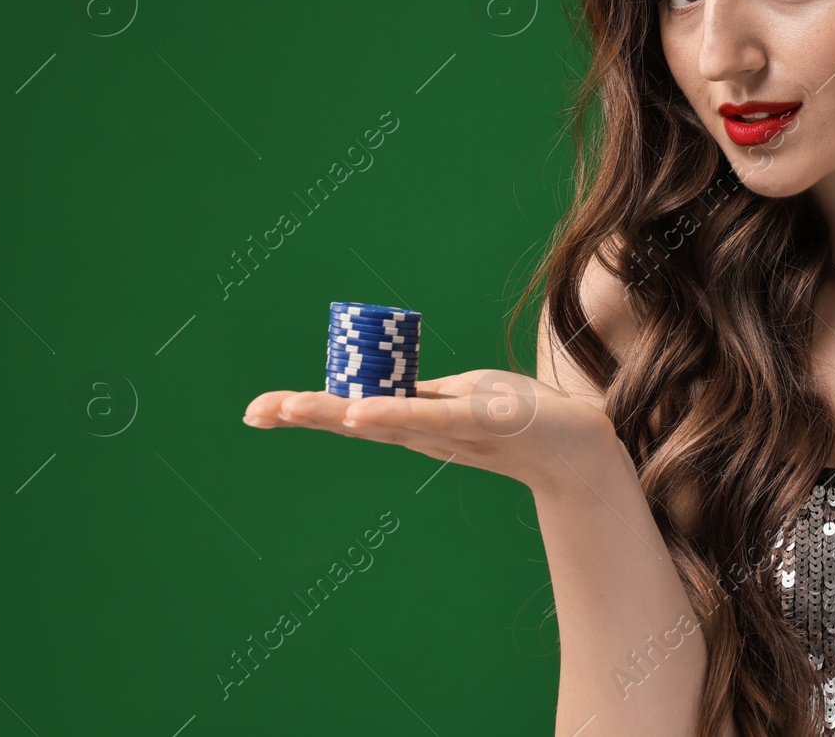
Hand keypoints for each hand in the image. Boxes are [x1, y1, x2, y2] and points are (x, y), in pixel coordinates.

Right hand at [242, 370, 619, 494]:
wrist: (579, 447)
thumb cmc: (522, 417)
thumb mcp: (464, 397)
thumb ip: (424, 397)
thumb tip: (386, 386)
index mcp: (418, 422)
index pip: (352, 412)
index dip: (307, 409)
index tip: (258, 409)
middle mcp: (425, 431)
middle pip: (354, 420)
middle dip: (303, 413)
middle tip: (254, 412)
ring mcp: (449, 428)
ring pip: (383, 419)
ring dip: (334, 412)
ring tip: (291, 408)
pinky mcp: (480, 418)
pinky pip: (430, 416)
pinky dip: (392, 414)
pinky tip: (358, 413)